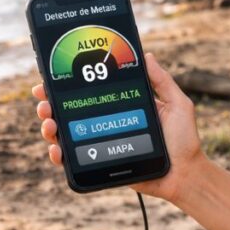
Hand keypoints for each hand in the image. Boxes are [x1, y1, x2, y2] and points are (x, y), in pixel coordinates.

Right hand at [32, 52, 204, 202]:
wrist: (185, 175)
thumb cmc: (184, 141)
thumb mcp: (178, 105)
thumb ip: (162, 81)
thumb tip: (146, 54)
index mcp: (122, 105)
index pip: (90, 90)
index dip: (68, 83)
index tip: (51, 76)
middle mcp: (108, 122)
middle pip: (70, 111)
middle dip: (50, 104)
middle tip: (44, 101)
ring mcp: (102, 144)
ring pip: (67, 134)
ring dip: (50, 126)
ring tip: (49, 123)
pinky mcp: (101, 163)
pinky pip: (74, 160)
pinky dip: (59, 155)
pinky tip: (56, 150)